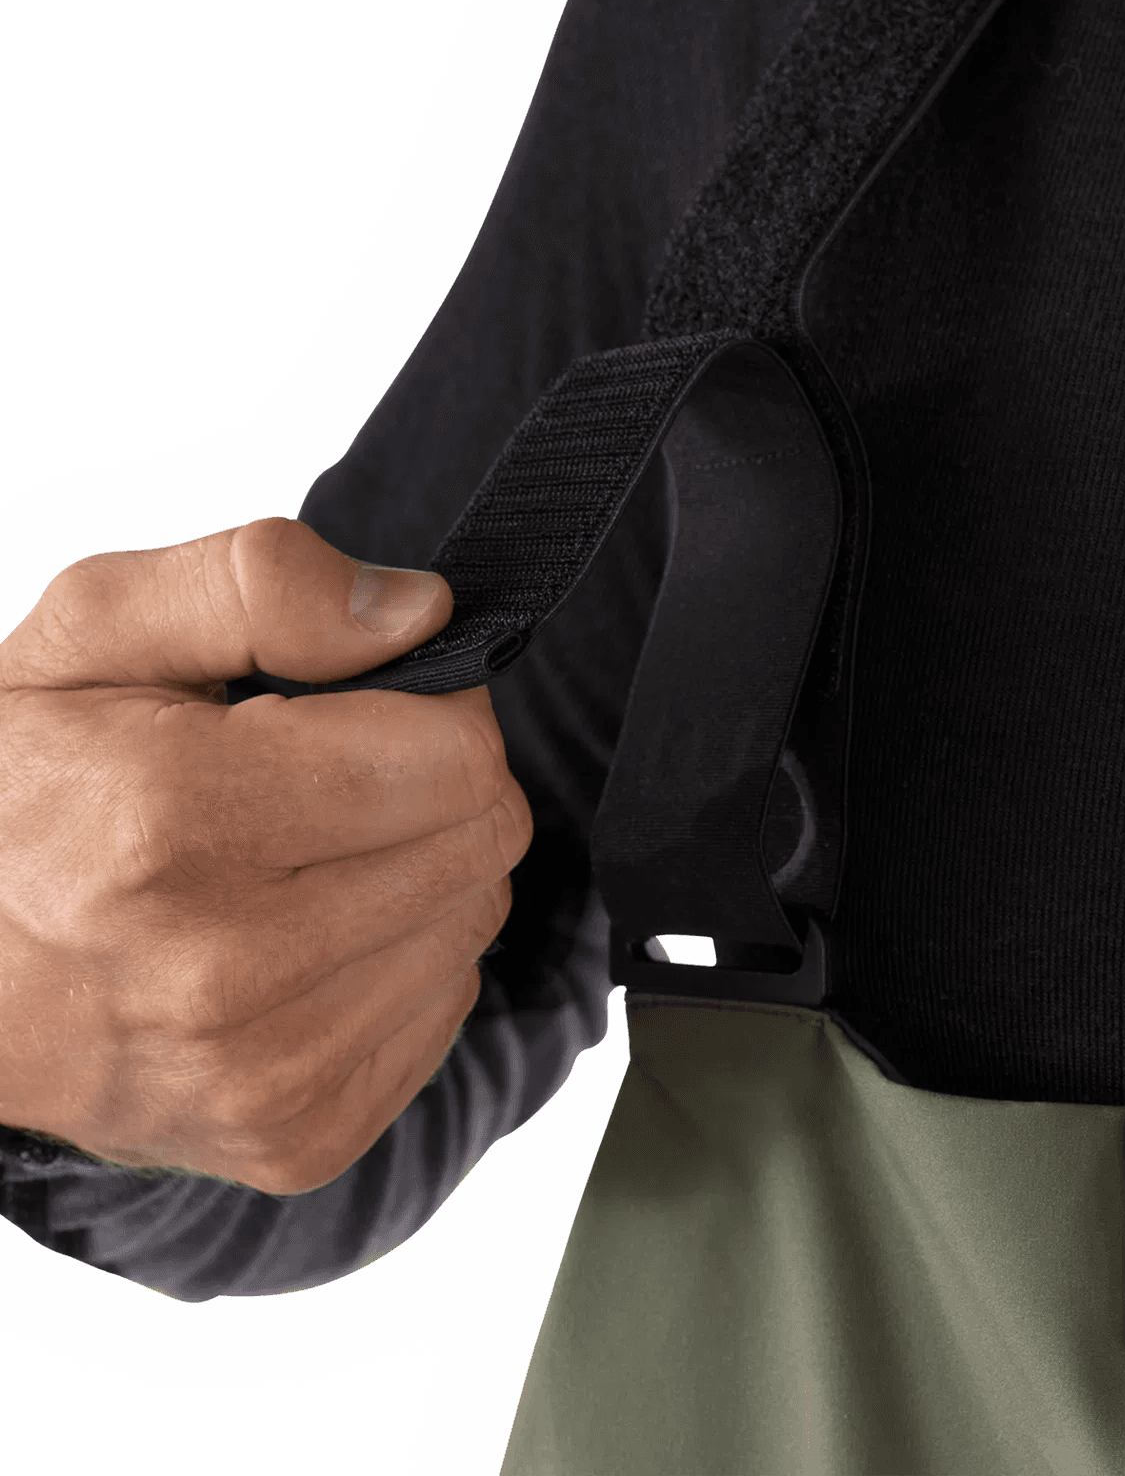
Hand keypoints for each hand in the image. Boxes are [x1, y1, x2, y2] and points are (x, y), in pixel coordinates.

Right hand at [0, 516, 532, 1194]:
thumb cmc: (24, 788)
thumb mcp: (93, 631)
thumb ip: (258, 582)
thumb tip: (423, 614)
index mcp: (167, 820)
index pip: (453, 756)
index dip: (430, 704)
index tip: (365, 702)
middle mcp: (220, 970)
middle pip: (482, 837)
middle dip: (435, 780)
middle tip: (338, 772)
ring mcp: (261, 1074)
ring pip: (474, 921)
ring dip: (422, 868)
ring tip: (309, 852)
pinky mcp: (296, 1139)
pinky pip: (447, 1007)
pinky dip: (402, 956)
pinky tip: (309, 932)